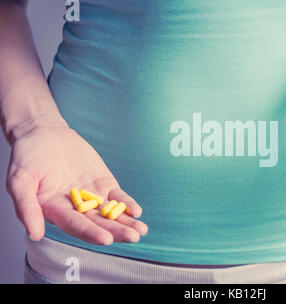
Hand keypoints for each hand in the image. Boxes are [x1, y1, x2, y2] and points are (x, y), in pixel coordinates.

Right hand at [6, 120, 147, 243]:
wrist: (44, 134)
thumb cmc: (27, 156)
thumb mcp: (19, 180)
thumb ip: (26, 206)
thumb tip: (34, 233)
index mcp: (54, 211)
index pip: (75, 225)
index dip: (91, 232)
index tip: (106, 239)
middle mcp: (75, 209)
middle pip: (98, 224)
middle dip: (116, 231)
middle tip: (133, 237)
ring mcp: (91, 197)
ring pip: (111, 214)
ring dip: (126, 223)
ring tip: (141, 230)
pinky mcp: (103, 184)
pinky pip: (117, 198)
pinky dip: (127, 205)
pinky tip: (137, 212)